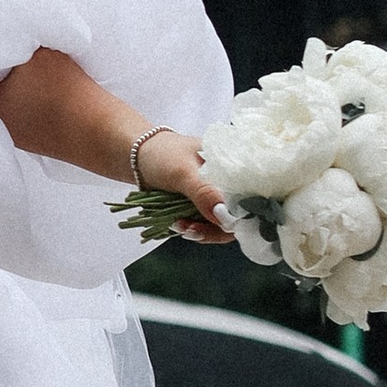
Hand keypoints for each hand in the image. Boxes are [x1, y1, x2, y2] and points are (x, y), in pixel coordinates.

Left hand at [133, 127, 230, 241]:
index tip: (219, 225)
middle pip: (236, 218)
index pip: (249, 199)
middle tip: (192, 229)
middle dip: (214, 228)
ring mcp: (214, 197)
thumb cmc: (162, 154)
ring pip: (218, 225)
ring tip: (179, 226)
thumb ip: (204, 192)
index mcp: (233, 169)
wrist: (137, 156)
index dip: (240, 216)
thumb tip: (225, 217)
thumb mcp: (183, 171)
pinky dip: (192, 229)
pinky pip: (204, 225)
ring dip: (201, 231)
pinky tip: (177, 225)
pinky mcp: (200, 207)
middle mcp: (228, 185)